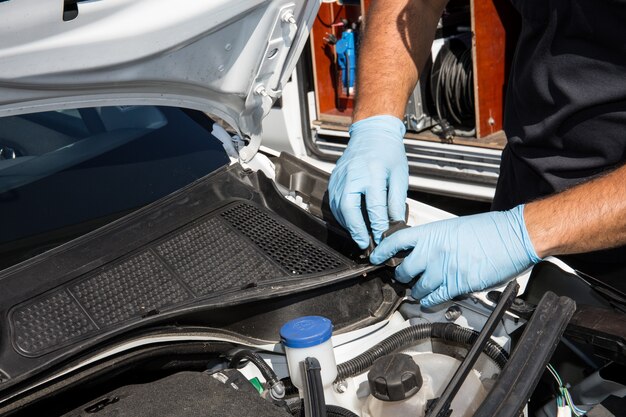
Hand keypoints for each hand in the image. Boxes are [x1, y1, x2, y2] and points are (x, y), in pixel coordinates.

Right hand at [328, 115, 407, 248]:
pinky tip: (351, 221)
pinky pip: (334, 202)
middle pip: (349, 209)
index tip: (382, 238)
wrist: (372, 132)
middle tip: (364, 243)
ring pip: (339, 208)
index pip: (374, 208)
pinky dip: (341, 215)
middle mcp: (353, 175)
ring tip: (359, 235)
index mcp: (373, 174)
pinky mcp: (334, 179)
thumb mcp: (400, 175)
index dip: (378, 227)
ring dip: (348, 224)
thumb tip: (395, 223)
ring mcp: (341, 177)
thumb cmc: (388, 152)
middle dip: (356, 229)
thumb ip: (396, 201)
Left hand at [369, 205, 540, 306]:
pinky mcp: (457, 285)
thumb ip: (436, 240)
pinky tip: (429, 300)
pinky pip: (435, 298)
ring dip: (416, 292)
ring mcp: (444, 269)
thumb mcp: (455, 227)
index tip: (376, 257)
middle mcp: (433, 251)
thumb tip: (425, 249)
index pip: (396, 241)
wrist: (514, 236)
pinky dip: (430, 301)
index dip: (382, 251)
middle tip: (402, 278)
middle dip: (400, 276)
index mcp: (432, 233)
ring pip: (417, 288)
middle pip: (403, 270)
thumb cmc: (490, 230)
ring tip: (417, 291)